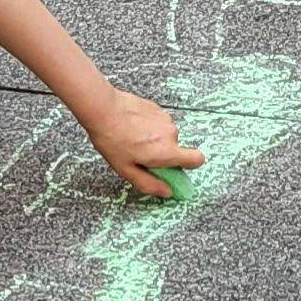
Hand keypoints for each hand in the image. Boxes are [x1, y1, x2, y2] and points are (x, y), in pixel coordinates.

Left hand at [73, 84, 204, 197]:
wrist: (103, 108)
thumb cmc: (112, 139)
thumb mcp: (126, 170)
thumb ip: (149, 183)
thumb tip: (167, 192)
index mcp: (167, 152)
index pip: (197, 160)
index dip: (189, 165)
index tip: (174, 168)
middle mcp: (171, 134)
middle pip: (175, 149)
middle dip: (161, 154)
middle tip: (139, 154)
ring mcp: (165, 119)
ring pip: (165, 136)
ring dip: (154, 139)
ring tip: (132, 138)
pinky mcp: (157, 108)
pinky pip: (159, 123)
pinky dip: (149, 127)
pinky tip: (132, 126)